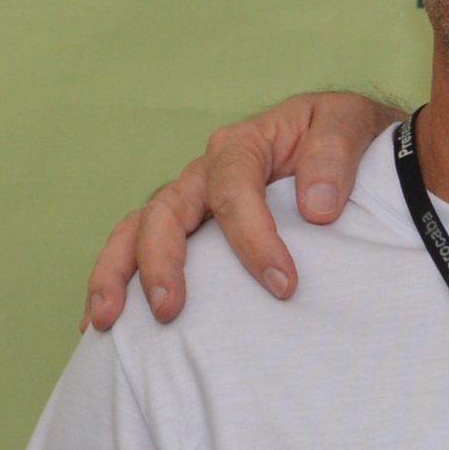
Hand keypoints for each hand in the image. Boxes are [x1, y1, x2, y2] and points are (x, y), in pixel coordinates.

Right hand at [85, 92, 404, 328]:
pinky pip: (138, 250)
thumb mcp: (350, 124)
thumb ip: (335, 155)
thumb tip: (316, 207)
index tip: (284, 284)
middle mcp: (205, 173)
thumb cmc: (346, 136)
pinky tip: (99, 325)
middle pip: (167, 211)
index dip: (253, 238)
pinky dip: (116, 283)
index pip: (233, 189)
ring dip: (117, 273)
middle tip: (170, 310)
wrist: (349, 144)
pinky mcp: (188, 230)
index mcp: (243, 145)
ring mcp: (191, 202)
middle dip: (162, 261)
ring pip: (137, 230)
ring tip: (105, 321)